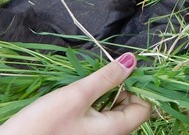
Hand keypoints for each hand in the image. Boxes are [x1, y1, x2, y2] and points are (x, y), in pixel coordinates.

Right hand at [0, 53, 150, 134]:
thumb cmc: (43, 125)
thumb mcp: (78, 94)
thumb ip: (107, 77)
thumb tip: (133, 60)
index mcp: (115, 130)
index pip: (145, 108)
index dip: (138, 87)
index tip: (121, 70)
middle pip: (129, 109)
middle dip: (119, 88)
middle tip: (99, 75)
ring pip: (111, 111)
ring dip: (103, 94)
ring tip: (84, 85)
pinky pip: (96, 118)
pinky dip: (92, 103)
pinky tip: (75, 96)